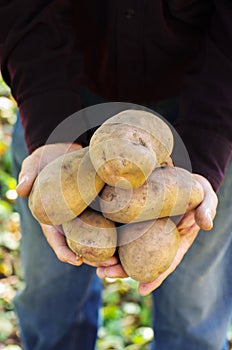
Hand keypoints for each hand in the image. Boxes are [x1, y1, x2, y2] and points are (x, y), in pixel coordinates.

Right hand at [16, 142, 118, 266]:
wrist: (67, 148)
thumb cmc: (48, 159)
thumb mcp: (34, 164)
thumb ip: (28, 175)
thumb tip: (20, 189)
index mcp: (53, 218)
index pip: (56, 240)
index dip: (64, 252)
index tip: (76, 259)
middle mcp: (71, 221)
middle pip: (81, 246)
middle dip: (93, 258)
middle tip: (107, 265)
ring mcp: (87, 215)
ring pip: (98, 240)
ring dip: (109, 252)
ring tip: (121, 261)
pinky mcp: (101, 206)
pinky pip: (110, 223)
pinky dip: (118, 234)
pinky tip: (131, 239)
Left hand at [96, 174, 217, 294]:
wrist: (185, 179)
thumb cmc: (197, 191)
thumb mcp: (208, 199)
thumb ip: (207, 210)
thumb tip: (205, 224)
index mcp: (175, 241)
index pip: (165, 262)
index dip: (155, 277)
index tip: (141, 289)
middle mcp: (157, 239)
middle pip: (139, 259)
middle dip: (121, 269)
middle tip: (104, 274)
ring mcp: (144, 228)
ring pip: (126, 247)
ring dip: (110, 257)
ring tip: (95, 264)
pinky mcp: (134, 214)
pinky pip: (121, 226)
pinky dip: (110, 235)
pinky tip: (95, 239)